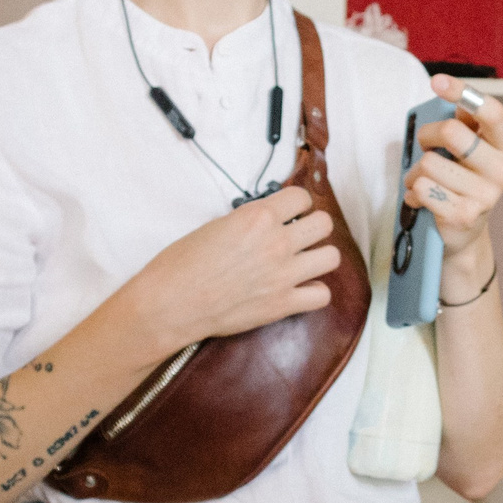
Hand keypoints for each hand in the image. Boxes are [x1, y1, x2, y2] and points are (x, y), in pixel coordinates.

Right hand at [120, 185, 341, 350]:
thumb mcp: (216, 225)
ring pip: (331, 257)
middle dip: (312, 227)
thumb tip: (267, 221)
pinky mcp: (282, 305)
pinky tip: (298, 289)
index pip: (302, 197)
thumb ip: (249, 221)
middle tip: (297, 236)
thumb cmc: (181, 263)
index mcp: (258, 217)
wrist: (171, 303)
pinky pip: (322, 295)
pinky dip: (313, 292)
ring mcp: (283, 275)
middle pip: (324, 223)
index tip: (289, 213)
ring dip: (318, 257)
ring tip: (302, 262)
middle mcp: (277, 243)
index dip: (296, 204)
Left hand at [408, 77, 502, 267]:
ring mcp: (486, 196)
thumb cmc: (461, 180)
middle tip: (426, 148)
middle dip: (427, 136)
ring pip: (429, 163)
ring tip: (423, 181)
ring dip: (414, 172)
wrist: (463, 232)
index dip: (464, 92)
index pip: (491, 112)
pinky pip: (421, 189)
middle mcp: (502, 171)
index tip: (437, 81)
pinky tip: (422, 199)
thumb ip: (464, 122)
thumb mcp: (469, 149)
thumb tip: (447, 89)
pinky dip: (412, 192)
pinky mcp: (463, 216)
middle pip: (451, 132)